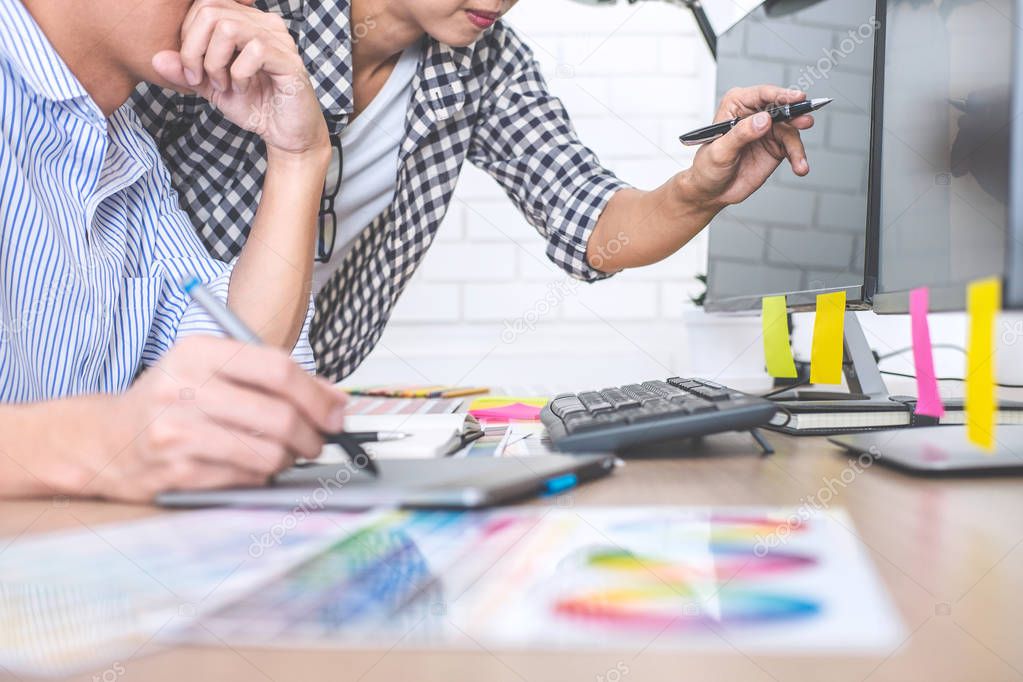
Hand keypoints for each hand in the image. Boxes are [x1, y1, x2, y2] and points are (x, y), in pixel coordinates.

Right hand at [86, 337, 346, 501]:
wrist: (104, 439)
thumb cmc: (171, 400)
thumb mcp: (213, 370)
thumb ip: (273, 377)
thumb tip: (336, 400)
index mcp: (198, 352)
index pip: (278, 370)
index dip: (318, 396)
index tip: (336, 413)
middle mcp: (184, 388)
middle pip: (279, 416)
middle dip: (312, 435)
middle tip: (318, 441)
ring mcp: (178, 432)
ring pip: (268, 453)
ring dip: (289, 459)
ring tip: (285, 454)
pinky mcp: (177, 471)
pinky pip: (245, 478)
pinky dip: (261, 475)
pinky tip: (251, 465)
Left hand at [151, 0, 327, 159]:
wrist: (286, 134)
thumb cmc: (255, 106)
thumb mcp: (211, 88)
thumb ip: (186, 72)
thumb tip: (156, 59)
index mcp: (245, 22)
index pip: (204, 6)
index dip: (186, 37)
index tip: (190, 72)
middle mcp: (263, 24)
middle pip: (210, 11)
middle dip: (193, 49)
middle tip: (200, 80)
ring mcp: (279, 39)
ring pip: (228, 28)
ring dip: (214, 63)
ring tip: (222, 86)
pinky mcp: (289, 60)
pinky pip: (253, 52)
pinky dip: (238, 75)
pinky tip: (243, 90)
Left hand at [681, 85, 814, 208]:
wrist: (712, 191)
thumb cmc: (708, 167)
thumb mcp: (720, 151)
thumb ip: (741, 134)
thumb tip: (764, 119)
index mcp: (737, 104)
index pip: (762, 94)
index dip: (781, 95)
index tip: (797, 97)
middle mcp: (756, 113)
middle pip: (782, 108)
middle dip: (796, 115)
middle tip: (806, 121)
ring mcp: (768, 130)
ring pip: (791, 130)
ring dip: (797, 147)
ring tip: (800, 163)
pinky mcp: (777, 146)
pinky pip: (793, 148)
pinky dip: (798, 158)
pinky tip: (800, 168)